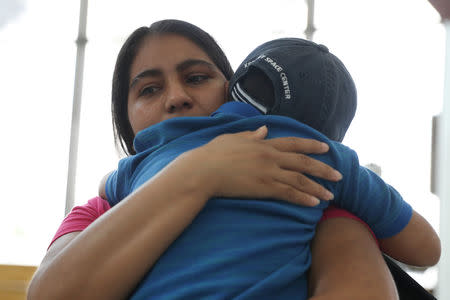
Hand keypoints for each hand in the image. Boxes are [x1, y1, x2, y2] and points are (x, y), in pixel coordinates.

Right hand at [182, 126, 341, 206]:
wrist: (203, 170)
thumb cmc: (213, 154)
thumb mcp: (233, 138)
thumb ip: (251, 135)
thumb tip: (264, 129)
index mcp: (263, 144)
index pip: (293, 143)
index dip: (311, 145)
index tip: (326, 147)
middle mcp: (270, 156)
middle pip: (303, 162)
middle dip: (323, 169)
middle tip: (338, 175)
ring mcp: (268, 172)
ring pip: (299, 180)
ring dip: (317, 187)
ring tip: (330, 195)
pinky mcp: (263, 188)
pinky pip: (288, 193)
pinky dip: (302, 198)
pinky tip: (314, 203)